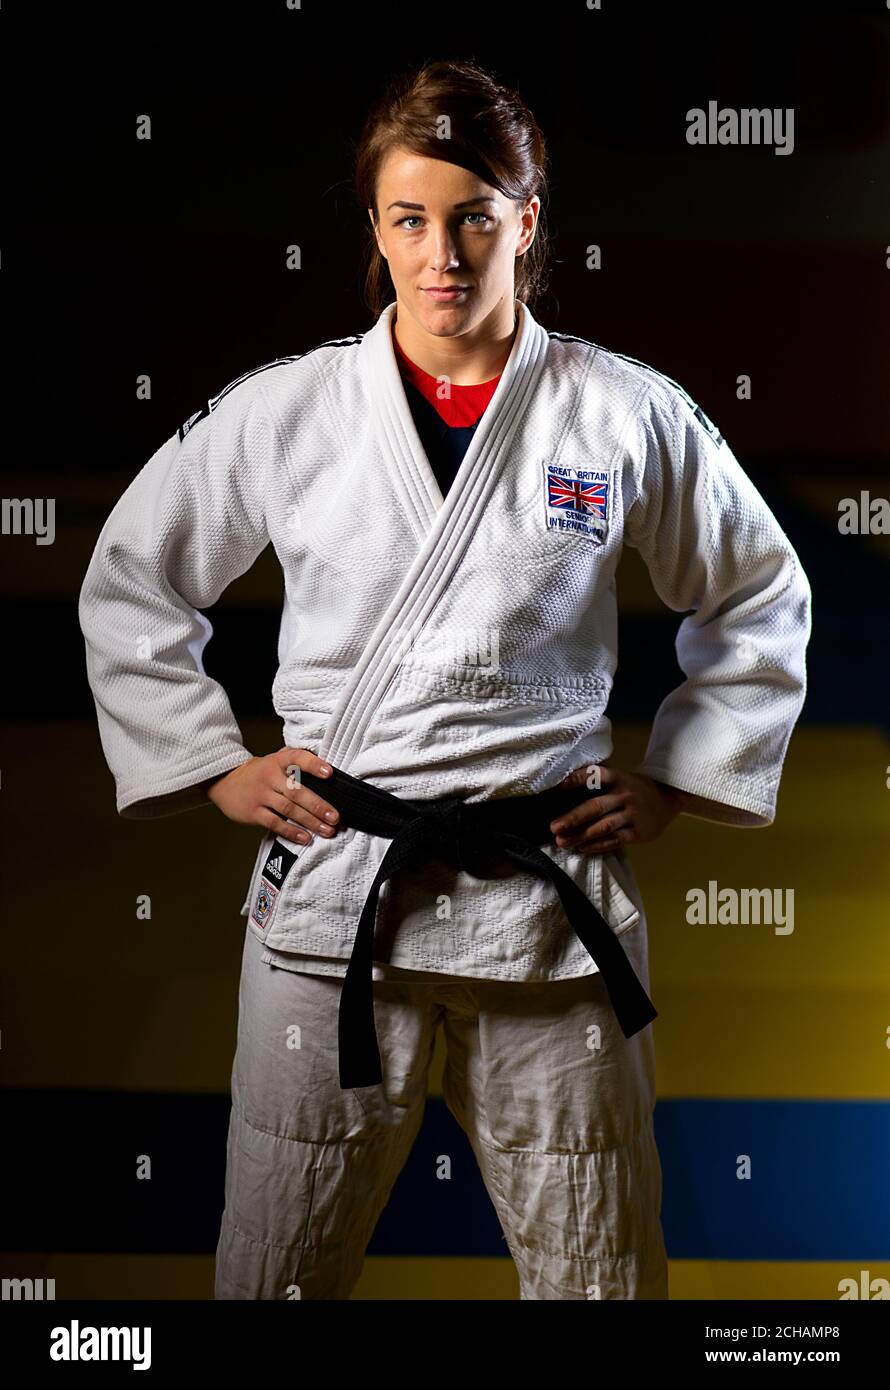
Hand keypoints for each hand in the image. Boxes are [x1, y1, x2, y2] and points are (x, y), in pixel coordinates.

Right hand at [204, 747, 341, 846]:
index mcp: (277, 761)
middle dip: (318, 805)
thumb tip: (326, 764)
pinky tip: (305, 837)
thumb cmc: (259, 772)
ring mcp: (261, 795)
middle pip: (296, 791)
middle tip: (335, 817)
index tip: (330, 774)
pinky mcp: (253, 812)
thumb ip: (296, 759)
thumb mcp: (274, 759)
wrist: (225, 780)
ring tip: (327, 830)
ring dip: (310, 821)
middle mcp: (270, 776)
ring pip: (289, 809)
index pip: (297, 758)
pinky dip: (291, 832)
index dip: (314, 765)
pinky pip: (275, 823)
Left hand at [549, 763, 684, 855]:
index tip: (561, 786)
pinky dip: (598, 845)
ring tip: (562, 842)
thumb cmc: (633, 789)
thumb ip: (598, 784)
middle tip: (554, 827)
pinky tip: (582, 848)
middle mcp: (625, 795)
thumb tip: (562, 792)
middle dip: (573, 818)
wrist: (667, 799)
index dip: (579, 779)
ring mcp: (633, 814)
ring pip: (604, 826)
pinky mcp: (639, 832)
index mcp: (618, 778)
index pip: (597, 775)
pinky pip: (615, 840)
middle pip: (596, 806)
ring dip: (581, 835)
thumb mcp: (620, 779)